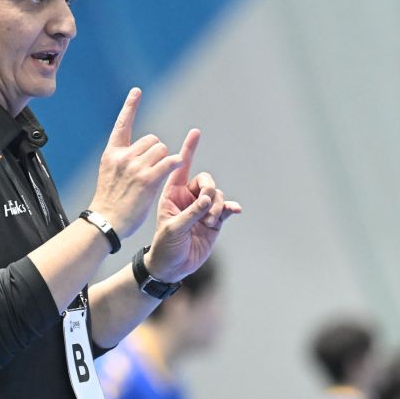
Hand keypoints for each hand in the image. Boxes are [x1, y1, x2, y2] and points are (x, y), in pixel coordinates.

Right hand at [88, 88, 183, 236]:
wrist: (106, 221)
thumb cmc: (109, 202)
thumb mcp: (109, 174)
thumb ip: (122, 160)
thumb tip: (139, 153)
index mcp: (112, 153)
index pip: (123, 124)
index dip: (130, 106)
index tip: (137, 91)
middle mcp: (123, 156)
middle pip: (152, 140)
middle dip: (156, 151)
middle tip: (153, 169)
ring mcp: (136, 167)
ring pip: (161, 150)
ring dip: (164, 160)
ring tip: (158, 176)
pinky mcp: (148, 179)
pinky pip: (169, 162)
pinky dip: (174, 163)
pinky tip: (175, 168)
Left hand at [145, 129, 241, 281]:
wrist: (173, 266)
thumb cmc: (165, 245)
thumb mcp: (173, 228)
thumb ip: (190, 212)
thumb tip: (207, 199)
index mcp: (172, 193)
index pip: (181, 167)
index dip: (188, 149)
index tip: (196, 132)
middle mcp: (188, 197)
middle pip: (205, 180)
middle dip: (208, 189)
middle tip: (206, 205)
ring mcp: (202, 208)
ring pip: (216, 195)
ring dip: (216, 206)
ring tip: (209, 222)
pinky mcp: (215, 220)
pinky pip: (226, 208)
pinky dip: (230, 207)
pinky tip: (234, 210)